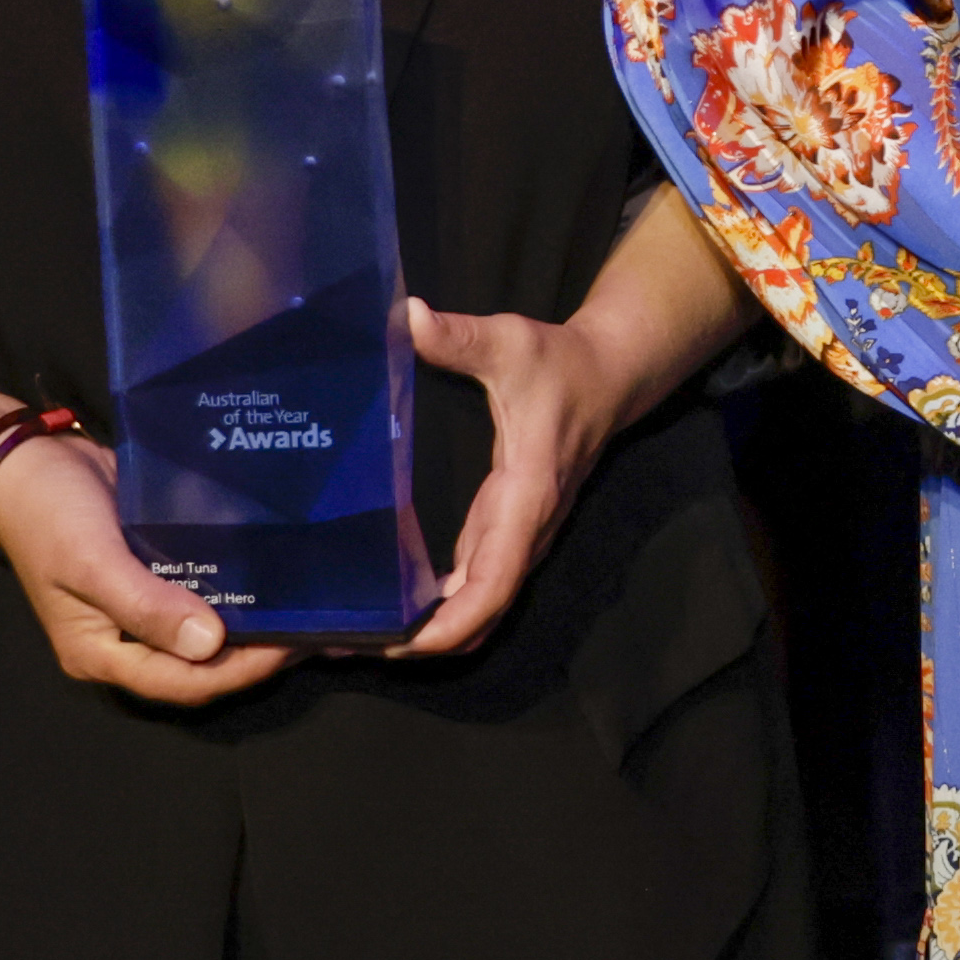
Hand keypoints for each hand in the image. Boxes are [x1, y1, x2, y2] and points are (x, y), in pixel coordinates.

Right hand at [0, 429, 286, 704]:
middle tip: (314, 630)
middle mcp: (127, 641)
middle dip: (257, 656)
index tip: (286, 646)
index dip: (236, 673)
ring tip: (310, 609)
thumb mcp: (91, 563)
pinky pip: (207, 592)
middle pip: (202, 667)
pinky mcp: (160, 573)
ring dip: (256, 625)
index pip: (181, 683)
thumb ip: (145, 606)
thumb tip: (208, 644)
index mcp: (102, 655)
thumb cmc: (50, 516)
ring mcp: (145, 608)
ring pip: (209, 632)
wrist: (30, 462)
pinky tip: (281, 577)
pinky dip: (241, 591)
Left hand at [391, 295, 627, 660]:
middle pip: (482, 616)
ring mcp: (518, 539)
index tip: (401, 644)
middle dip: (422, 642)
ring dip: (428, 633)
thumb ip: (460, 336)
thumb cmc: (560, 363)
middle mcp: (526, 532)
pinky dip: (438, 611)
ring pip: (480, 611)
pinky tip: (389, 607)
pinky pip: (476, 590)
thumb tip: (407, 315)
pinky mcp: (507, 534)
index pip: (494, 584)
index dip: (451, 624)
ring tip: (356, 633)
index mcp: (525, 498)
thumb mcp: (512, 342)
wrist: (612, 376)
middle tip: (347, 644)